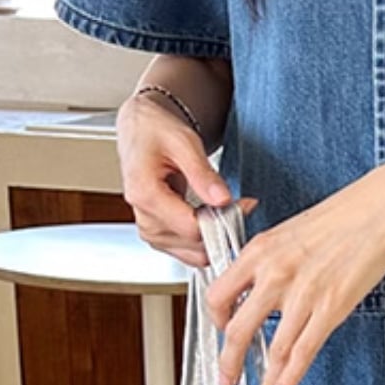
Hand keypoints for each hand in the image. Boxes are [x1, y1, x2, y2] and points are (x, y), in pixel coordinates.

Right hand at [116, 91, 252, 266]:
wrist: (140, 131)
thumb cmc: (156, 131)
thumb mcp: (184, 143)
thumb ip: (203, 174)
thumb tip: (222, 200)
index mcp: (145, 194)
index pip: (192, 228)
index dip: (223, 220)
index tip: (243, 204)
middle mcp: (144, 218)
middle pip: (194, 245)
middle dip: (222, 229)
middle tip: (240, 205)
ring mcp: (150, 230)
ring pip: (193, 254)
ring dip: (216, 237)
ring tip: (226, 209)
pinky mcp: (157, 235)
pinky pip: (188, 251)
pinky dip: (206, 240)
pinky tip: (214, 218)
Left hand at [204, 162, 384, 384]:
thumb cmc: (349, 212)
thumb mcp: (293, 230)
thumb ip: (273, 260)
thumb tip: (264, 287)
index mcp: (260, 250)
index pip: (217, 295)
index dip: (215, 322)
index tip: (222, 333)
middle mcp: (274, 273)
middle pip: (236, 330)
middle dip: (228, 363)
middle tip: (227, 379)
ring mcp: (302, 293)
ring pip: (271, 349)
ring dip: (264, 380)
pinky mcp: (331, 307)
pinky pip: (303, 352)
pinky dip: (289, 378)